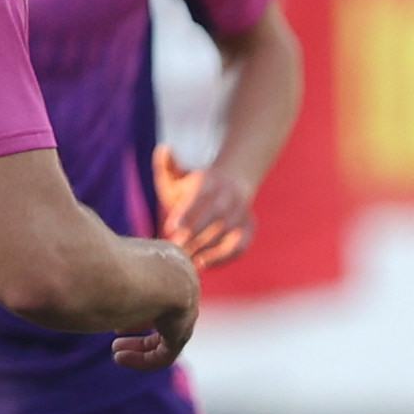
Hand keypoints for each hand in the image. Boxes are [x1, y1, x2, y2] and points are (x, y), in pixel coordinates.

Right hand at [104, 240, 204, 371]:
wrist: (125, 269)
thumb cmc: (105, 261)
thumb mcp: (110, 263)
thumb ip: (107, 272)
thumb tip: (76, 270)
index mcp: (169, 257)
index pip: (160, 283)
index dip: (138, 299)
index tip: (116, 308)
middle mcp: (184, 278)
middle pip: (167, 309)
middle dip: (139, 324)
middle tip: (117, 334)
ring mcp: (188, 304)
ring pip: (168, 334)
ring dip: (141, 346)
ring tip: (117, 353)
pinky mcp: (182, 328)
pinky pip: (166, 352)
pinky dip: (143, 358)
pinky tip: (120, 358)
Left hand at [158, 150, 259, 269]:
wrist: (232, 184)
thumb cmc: (195, 186)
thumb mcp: (180, 174)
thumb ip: (168, 167)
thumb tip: (164, 149)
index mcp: (211, 180)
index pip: (201, 195)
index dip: (187, 212)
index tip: (171, 228)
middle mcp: (230, 195)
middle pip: (217, 215)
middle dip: (196, 233)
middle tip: (177, 247)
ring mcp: (242, 213)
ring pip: (230, 232)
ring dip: (209, 248)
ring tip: (189, 260)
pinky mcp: (248, 228)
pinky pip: (241, 245)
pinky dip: (224, 258)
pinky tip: (204, 264)